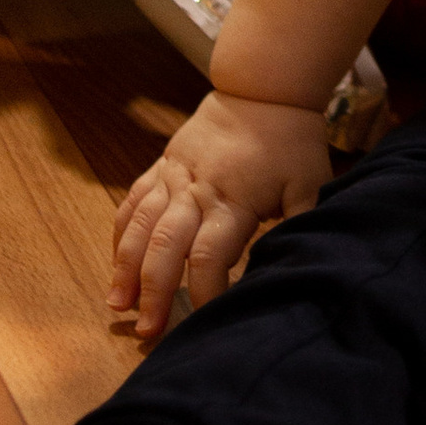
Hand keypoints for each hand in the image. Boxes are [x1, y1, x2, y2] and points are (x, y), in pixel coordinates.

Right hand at [109, 91, 328, 344]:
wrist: (262, 92)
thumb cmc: (290, 144)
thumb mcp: (310, 186)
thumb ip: (299, 228)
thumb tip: (293, 269)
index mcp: (233, 200)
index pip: (209, 256)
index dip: (204, 292)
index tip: (205, 320)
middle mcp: (195, 191)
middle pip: (164, 247)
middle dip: (154, 291)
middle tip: (147, 332)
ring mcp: (173, 178)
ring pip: (139, 227)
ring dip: (125, 268)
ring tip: (118, 306)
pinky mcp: (160, 167)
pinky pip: (131, 203)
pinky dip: (120, 235)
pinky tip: (116, 266)